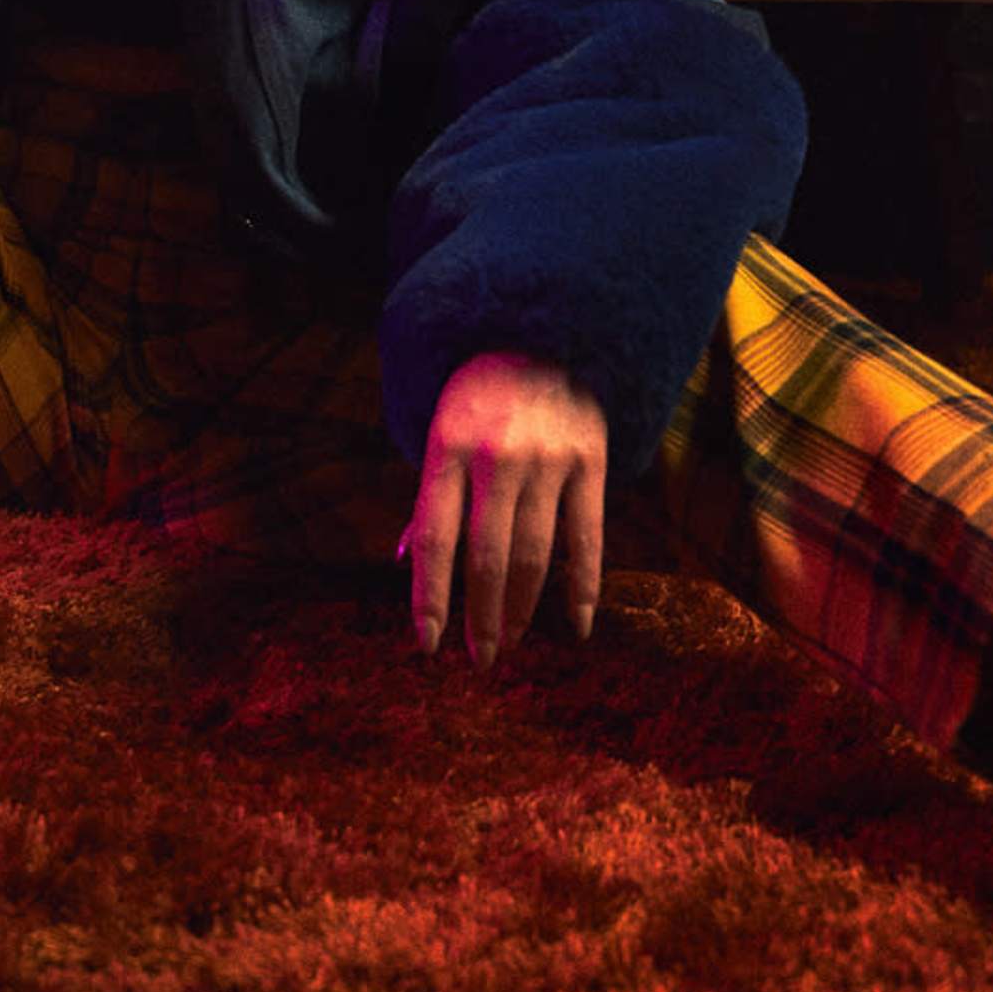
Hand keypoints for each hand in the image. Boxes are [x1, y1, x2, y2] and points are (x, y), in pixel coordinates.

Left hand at [402, 352, 607, 663]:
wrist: (545, 330)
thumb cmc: (480, 395)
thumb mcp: (440, 430)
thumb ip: (429, 496)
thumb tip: (401, 561)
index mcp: (447, 447)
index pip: (433, 537)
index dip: (429, 597)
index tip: (428, 646)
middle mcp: (496, 455)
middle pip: (486, 556)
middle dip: (480, 617)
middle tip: (481, 661)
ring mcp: (548, 458)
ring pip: (534, 554)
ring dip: (521, 609)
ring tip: (510, 645)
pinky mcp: (591, 460)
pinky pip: (587, 538)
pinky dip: (583, 588)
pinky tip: (575, 627)